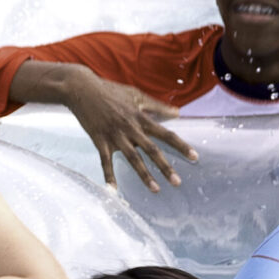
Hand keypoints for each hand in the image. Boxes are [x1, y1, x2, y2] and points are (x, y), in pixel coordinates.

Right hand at [62, 74, 193, 191]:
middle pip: (152, 150)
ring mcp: (115, 136)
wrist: (83, 89)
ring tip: (155, 190)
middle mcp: (131, 128)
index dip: (181, 145)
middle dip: (165, 167)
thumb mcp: (136, 95)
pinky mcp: (100, 140)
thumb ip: (157, 106)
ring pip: (133, 159)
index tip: (195, 157)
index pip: (166, 134)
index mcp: (141, 118)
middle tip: (177, 182)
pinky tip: (113, 190)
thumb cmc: (111, 91)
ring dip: (144, 175)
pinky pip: (105, 161)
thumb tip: (178, 113)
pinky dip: (108, 175)